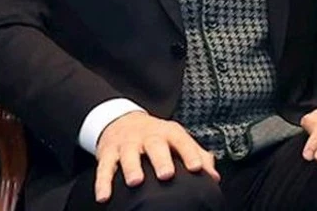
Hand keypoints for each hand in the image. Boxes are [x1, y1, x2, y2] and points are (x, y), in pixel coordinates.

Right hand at [93, 111, 218, 202]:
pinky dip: (102, 183)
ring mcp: (126, 144)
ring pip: (128, 155)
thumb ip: (197, 155)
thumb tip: (213, 177)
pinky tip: (104, 197)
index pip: (182, 141)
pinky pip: (103, 168)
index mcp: (168, 133)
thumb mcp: (177, 140)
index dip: (190, 153)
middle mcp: (147, 136)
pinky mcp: (108, 153)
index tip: (197, 168)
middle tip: (167, 175)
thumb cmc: (157, 136)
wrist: (122, 120)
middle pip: (155, 145)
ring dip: (131, 168)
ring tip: (136, 182)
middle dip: (160, 160)